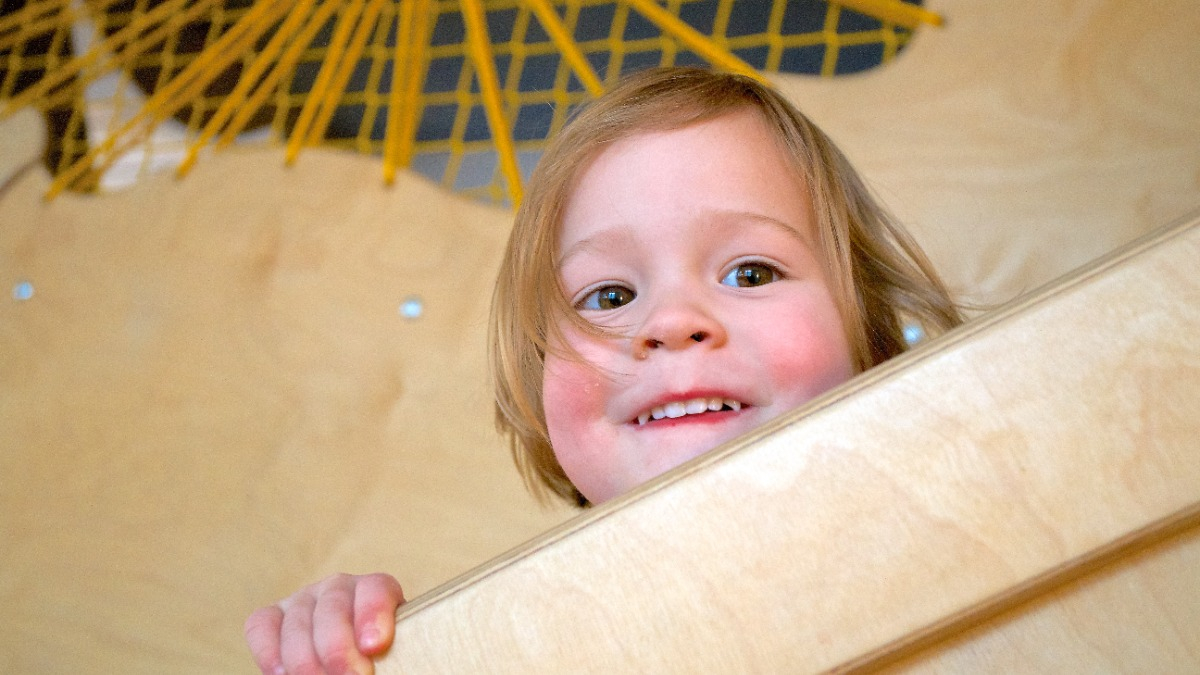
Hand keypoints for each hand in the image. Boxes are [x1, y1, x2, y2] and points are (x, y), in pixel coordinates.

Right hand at [245, 573, 405, 674]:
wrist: (348, 663)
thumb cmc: (375, 661)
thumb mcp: (388, 655)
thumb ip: (384, 653)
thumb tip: (376, 654)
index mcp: (376, 590)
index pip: (376, 589)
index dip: (373, 614)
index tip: (374, 647)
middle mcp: (338, 588)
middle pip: (333, 608)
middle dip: (338, 649)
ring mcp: (303, 600)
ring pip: (298, 623)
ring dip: (306, 661)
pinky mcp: (271, 616)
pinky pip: (262, 626)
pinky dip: (269, 651)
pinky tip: (282, 674)